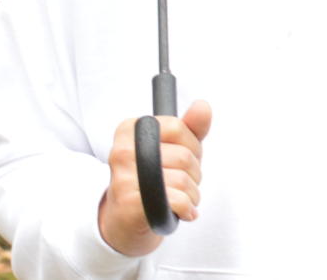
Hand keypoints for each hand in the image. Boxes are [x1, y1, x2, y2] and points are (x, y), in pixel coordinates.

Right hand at [98, 100, 211, 257]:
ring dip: (192, 195)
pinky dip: (187, 208)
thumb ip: (189, 127)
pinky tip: (182, 211)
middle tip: (182, 183)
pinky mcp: (131, 203)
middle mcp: (123, 150)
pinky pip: (177, 200)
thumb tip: (203, 106)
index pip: (178, 127)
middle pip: (184, 155)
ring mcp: (125, 177)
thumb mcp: (169, 148)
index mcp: (130, 128)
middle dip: (194, 173)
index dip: (191, 146)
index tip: (183, 158)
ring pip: (183, 180)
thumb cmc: (150, 180)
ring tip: (181, 198)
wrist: (124, 220)